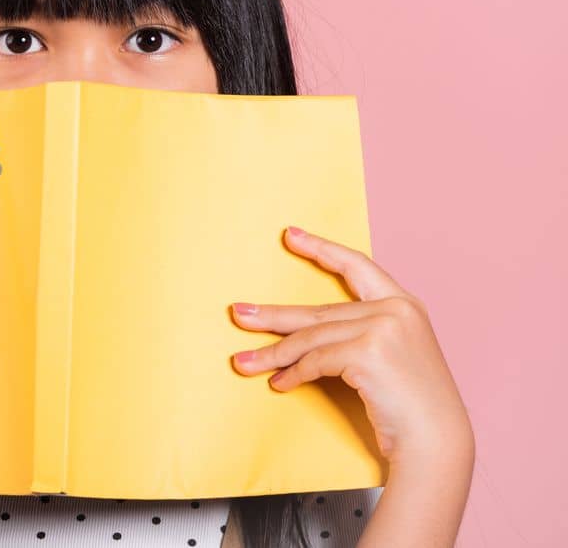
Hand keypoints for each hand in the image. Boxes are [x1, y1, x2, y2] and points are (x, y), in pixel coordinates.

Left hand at [227, 226, 472, 468]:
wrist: (435, 438)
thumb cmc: (409, 404)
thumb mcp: (388, 355)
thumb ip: (359, 332)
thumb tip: (299, 331)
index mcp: (404, 304)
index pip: (357, 266)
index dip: (322, 249)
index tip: (290, 235)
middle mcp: (396, 309)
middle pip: (320, 312)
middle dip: (274, 316)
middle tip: (238, 313)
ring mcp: (383, 327)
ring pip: (311, 338)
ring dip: (272, 353)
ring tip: (241, 362)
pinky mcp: (368, 352)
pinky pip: (315, 361)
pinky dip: (293, 374)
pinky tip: (279, 384)